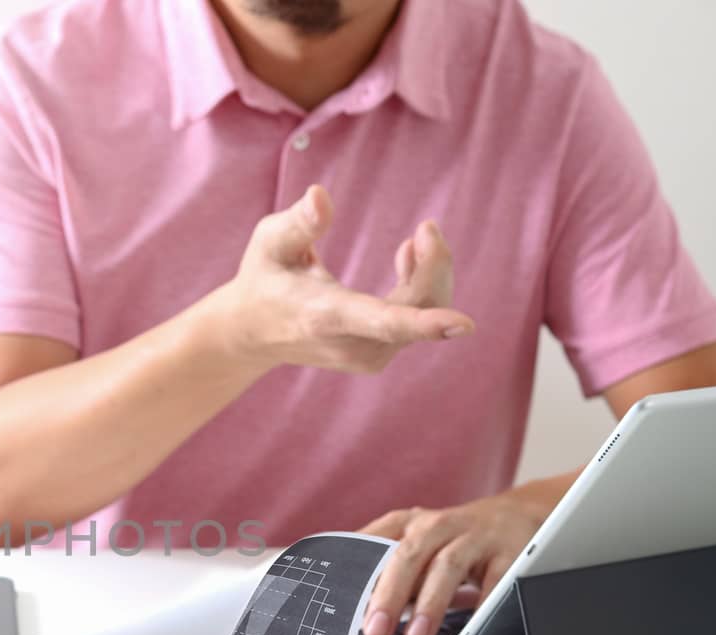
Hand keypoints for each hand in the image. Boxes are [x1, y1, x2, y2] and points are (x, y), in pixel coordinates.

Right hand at [207, 184, 474, 373]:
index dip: (425, 322)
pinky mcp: (375, 357)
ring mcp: (365, 356)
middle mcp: (350, 344)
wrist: (251, 335)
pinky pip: (416, 324)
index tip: (464, 324)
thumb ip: (297, 222)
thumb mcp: (268, 243)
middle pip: (417, 309)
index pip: (382, 322)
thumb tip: (320, 196)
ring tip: (415, 241)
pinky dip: (423, 289)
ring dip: (429, 274)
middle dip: (434, 265)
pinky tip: (408, 259)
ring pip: (423, 317)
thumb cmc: (263, 279)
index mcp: (325, 315)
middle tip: (426, 228)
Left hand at [359, 493, 545, 634]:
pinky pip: (496, 580)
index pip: (372, 545)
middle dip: (389, 595)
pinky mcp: (509, 552)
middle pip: (407, 556)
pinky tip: (470, 629)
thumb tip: (356, 616)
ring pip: (448, 566)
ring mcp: (474, 536)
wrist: (515, 515)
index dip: (355, 575)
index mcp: (406, 524)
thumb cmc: (452, 541)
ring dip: (430, 604)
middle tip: (375, 631)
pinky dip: (483, 604)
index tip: (340, 607)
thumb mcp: (416, 548)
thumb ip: (387, 574)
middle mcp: (437, 526)